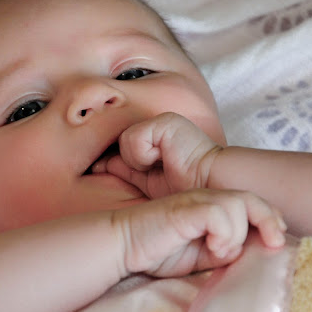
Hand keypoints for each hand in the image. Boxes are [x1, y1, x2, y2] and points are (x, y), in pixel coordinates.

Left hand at [93, 113, 220, 197]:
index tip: (110, 173)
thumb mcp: (148, 182)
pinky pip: (134, 139)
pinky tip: (164, 159)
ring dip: (139, 160)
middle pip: (120, 143)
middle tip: (151, 170)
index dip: (113, 160)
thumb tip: (99, 165)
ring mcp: (161, 122)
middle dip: (129, 161)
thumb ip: (125, 170)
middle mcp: (157, 126)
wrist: (212, 185)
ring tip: (162, 165)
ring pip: (125, 141)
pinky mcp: (164, 122)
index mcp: (155, 139)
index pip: (122, 145)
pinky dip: (144, 155)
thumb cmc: (186, 189)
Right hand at [113, 188, 286, 277]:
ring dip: (236, 235)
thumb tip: (246, 254)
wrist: (122, 245)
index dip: (268, 218)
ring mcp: (195, 202)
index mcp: (211, 208)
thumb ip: (222, 251)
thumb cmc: (157, 250)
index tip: (276, 240)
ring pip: (237, 206)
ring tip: (218, 252)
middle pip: (250, 199)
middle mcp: (206, 199)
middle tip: (274, 243)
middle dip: (269, 219)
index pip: (249, 204)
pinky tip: (211, 248)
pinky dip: (223, 234)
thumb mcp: (198, 256)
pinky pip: (219, 215)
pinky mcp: (185, 210)